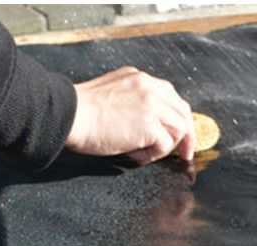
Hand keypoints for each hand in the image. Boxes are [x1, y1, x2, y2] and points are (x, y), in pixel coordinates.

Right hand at [65, 66, 194, 163]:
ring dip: (166, 146)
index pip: (171, 97)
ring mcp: (151, 104)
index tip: (179, 136)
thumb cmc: (81, 113)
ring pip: (180, 128)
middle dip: (187, 135)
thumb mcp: (112, 96)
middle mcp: (149, 87)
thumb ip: (133, 103)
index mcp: (139, 79)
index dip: (178, 119)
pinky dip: (154, 155)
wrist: (68, 115)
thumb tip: (147, 128)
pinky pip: (166, 145)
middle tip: (185, 155)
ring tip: (144, 153)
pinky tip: (135, 154)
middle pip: (183, 111)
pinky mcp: (149, 123)